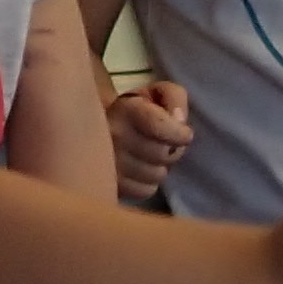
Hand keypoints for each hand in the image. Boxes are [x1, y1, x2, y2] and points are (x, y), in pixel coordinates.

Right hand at [109, 77, 192, 203]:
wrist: (99, 129)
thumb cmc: (135, 111)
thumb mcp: (156, 93)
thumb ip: (174, 97)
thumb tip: (180, 120)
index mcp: (124, 110)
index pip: (159, 126)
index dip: (179, 133)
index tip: (184, 134)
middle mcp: (113, 137)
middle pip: (163, 154)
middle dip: (172, 150)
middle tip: (165, 144)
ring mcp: (107, 165)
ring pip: (157, 175)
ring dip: (160, 167)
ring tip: (150, 157)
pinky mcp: (109, 185)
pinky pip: (146, 190)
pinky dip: (148, 183)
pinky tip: (140, 171)